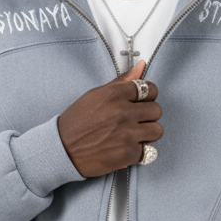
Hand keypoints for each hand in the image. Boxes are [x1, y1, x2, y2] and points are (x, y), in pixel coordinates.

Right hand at [57, 59, 163, 177]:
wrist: (62, 149)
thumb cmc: (76, 122)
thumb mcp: (95, 95)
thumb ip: (122, 82)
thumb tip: (141, 66)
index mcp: (114, 94)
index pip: (150, 89)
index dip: (148, 96)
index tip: (142, 102)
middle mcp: (122, 113)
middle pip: (157, 110)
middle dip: (149, 115)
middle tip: (136, 120)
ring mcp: (127, 134)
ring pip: (157, 130)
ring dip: (148, 133)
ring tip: (135, 134)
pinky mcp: (128, 154)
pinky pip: (149, 151)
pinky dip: (139, 151)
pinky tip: (126, 147)